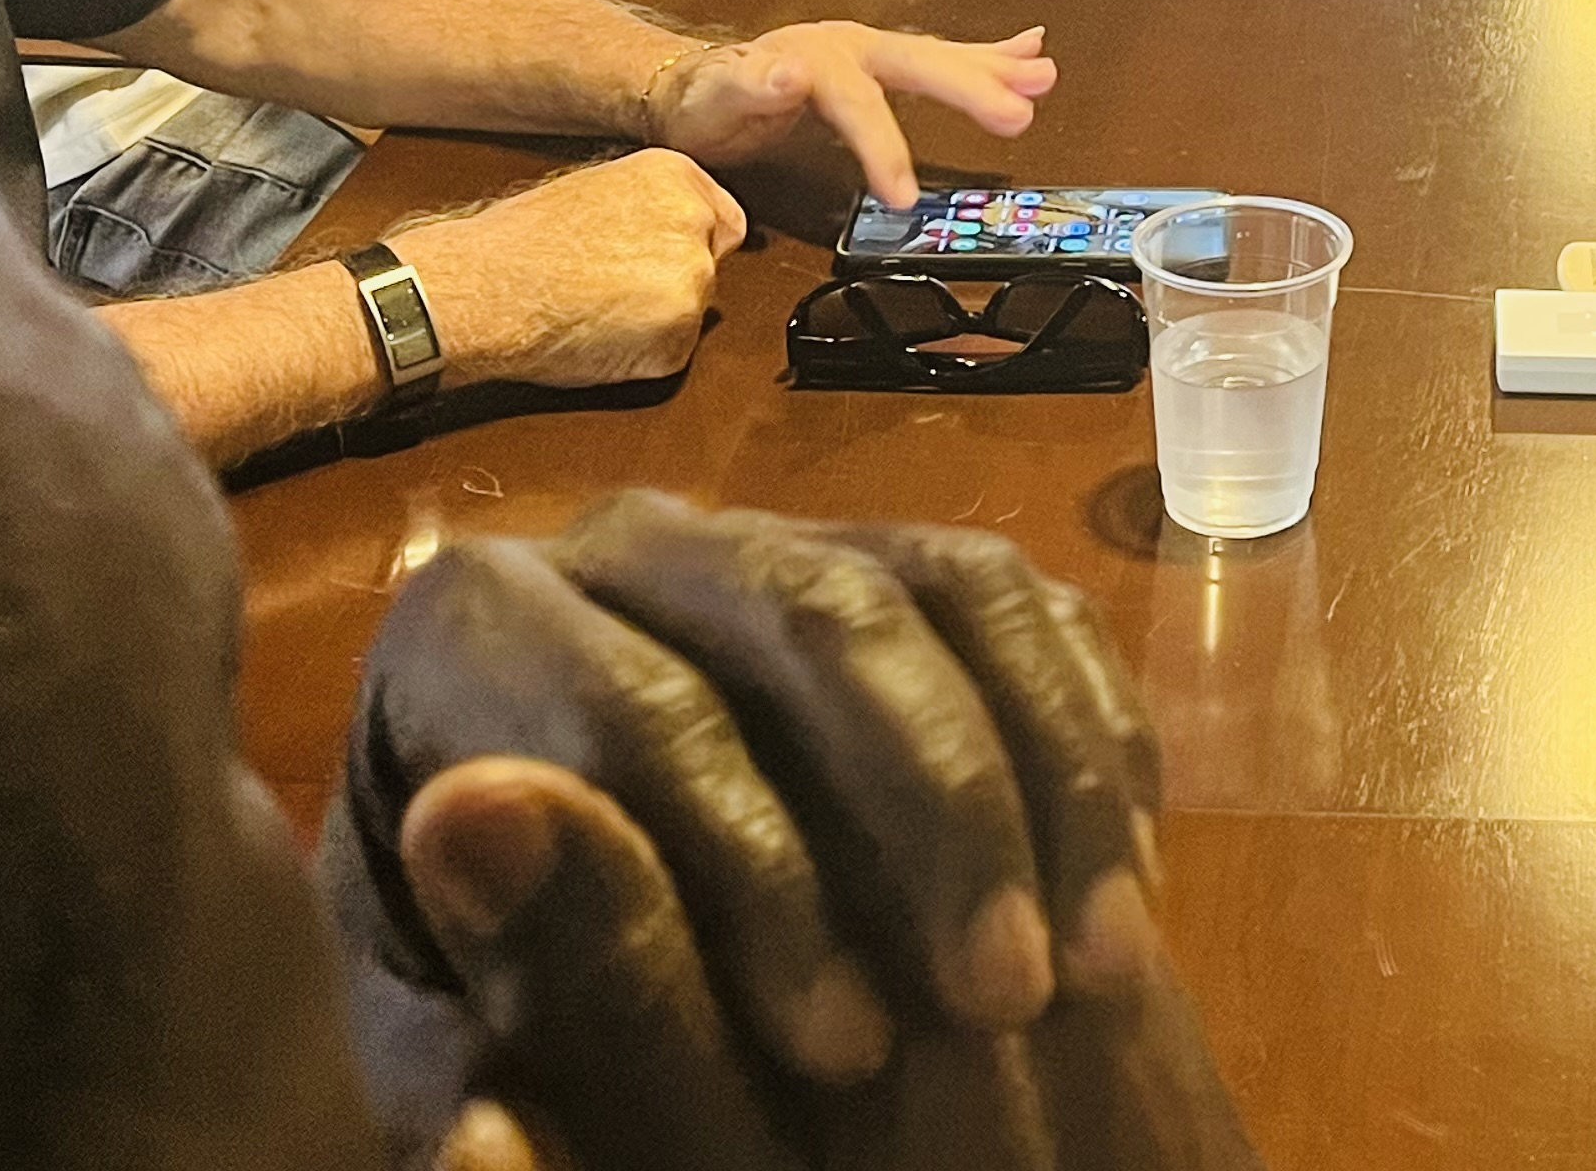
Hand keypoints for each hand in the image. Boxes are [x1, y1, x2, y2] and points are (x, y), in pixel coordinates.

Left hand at [322, 494, 1261, 1170]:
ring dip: (1044, 784)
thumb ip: (506, 953)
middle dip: (933, 811)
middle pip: (812, 612)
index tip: (846, 1056)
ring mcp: (787, 539)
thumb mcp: (492, 1049)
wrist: (619, 1009)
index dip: (753, 880)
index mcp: (474, 630)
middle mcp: (627, 544)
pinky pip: (1035, 610)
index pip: (633, 709)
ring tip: (1094, 972)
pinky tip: (1122, 901)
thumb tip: (474, 818)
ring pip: (950, 591)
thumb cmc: (519, 1043)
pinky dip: (1092, 750)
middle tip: (1003, 1003)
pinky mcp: (908, 569)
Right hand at [398, 146, 746, 393]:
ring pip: (695, 312)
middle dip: (675, 283)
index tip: (653, 259)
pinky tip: (595, 337)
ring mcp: (692, 277)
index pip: (722, 221)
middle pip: (713, 267)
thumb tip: (678, 231)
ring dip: (658, 321)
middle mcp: (693, 219)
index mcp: (675, 174)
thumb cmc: (518, 244)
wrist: (481, 288)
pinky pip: (673, 354)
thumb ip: (651, 207)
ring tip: (595, 308)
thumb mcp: (598, 192)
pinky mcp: (678, 333)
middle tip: (612, 287)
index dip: (689, 247)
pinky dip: (643, 357)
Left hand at [656, 20, 1057, 206]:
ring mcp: (869, 49)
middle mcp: (851, 44)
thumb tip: (785, 72)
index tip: (905, 197)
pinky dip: (985, 53)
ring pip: (937, 56)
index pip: (858, 104)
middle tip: (1020, 113)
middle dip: (969, 87)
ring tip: (1045, 75)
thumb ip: (745, 87)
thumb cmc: (704, 102)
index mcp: (815, 57)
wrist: (693, 84)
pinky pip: (939, 56)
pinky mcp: (879, 62)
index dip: (883, 146)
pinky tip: (1027, 50)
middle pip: (918, 63)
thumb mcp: (710, 101)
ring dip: (993, 67)